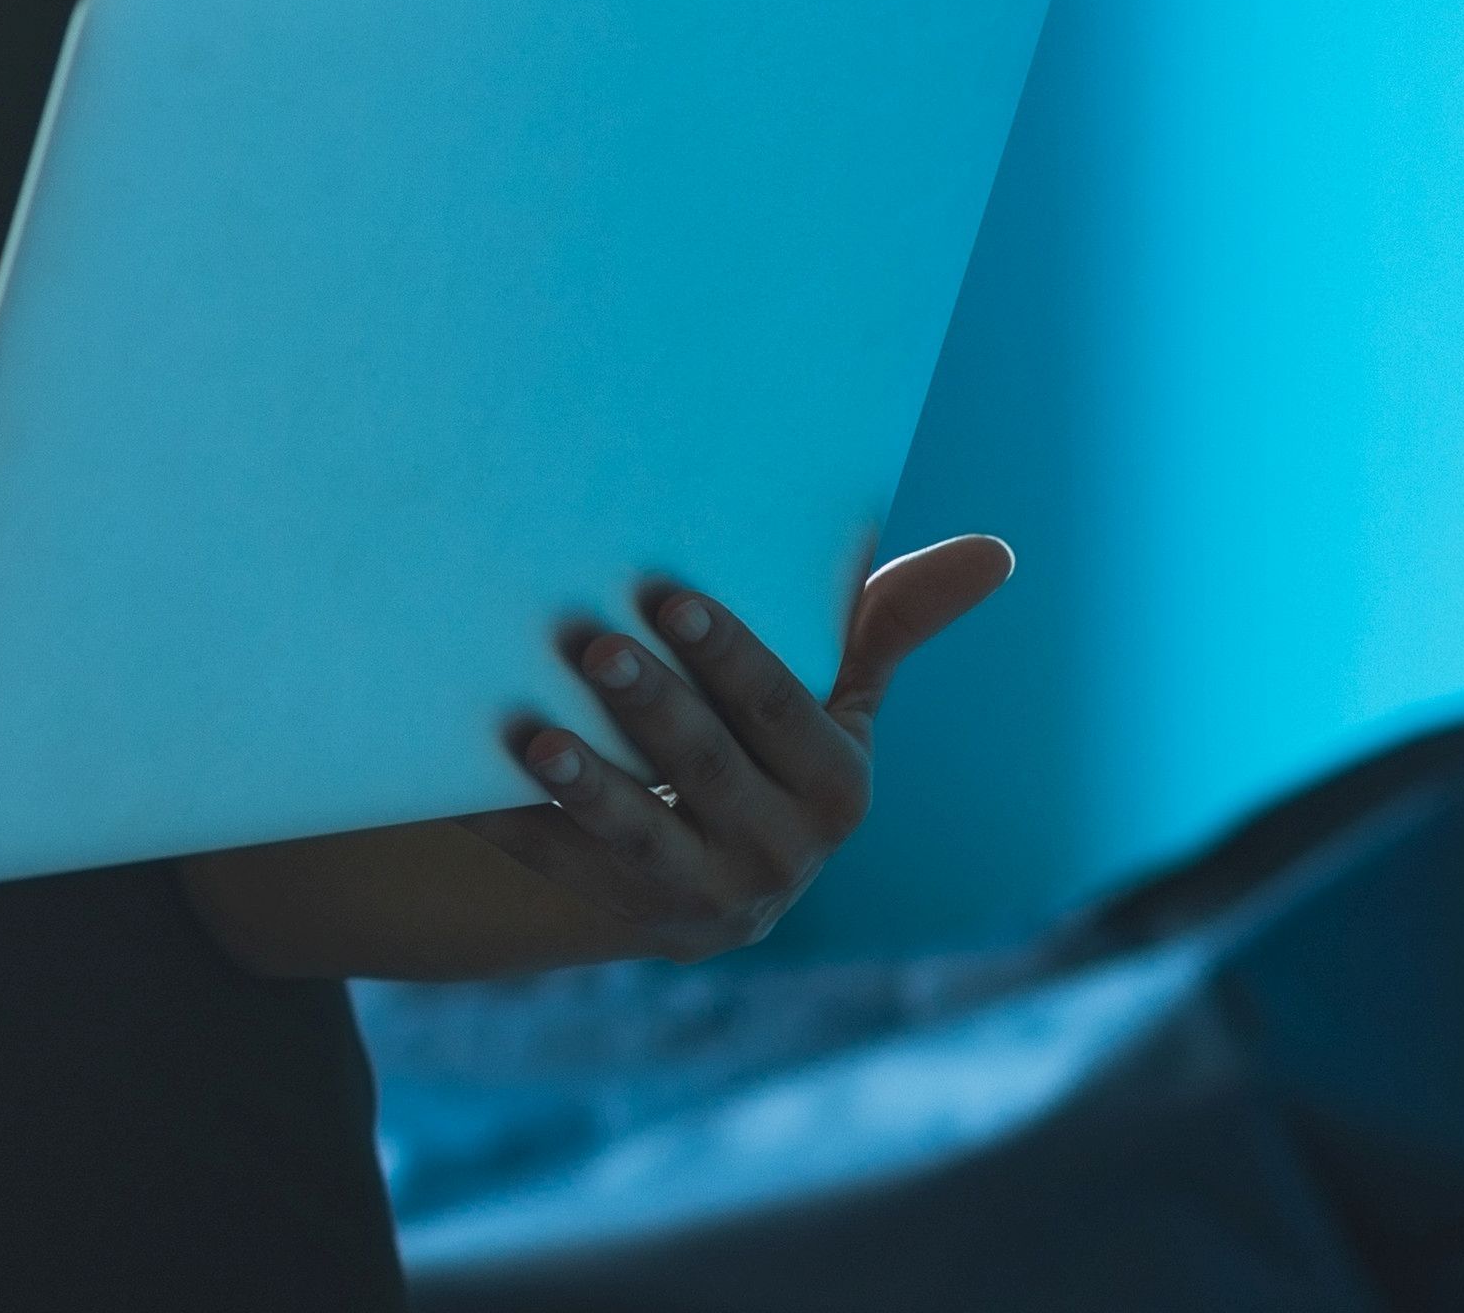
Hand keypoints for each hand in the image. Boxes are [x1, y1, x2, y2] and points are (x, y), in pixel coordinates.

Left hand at [472, 535, 1013, 957]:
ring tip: (536, 737)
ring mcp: (702, 893)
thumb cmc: (774, 740)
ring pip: (639, 837)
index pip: (784, 712)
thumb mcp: (838, 693)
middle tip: (593, 643)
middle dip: (653, 707)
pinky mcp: (625, 912)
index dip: (732, 657)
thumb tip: (995, 551)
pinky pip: (563, 867)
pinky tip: (467, 782)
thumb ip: (893, 622)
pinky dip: (517, 825)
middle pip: (707, 770)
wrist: (714, 865)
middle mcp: (781, 851)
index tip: (672, 594)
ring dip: (588, 787)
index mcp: (837, 786)